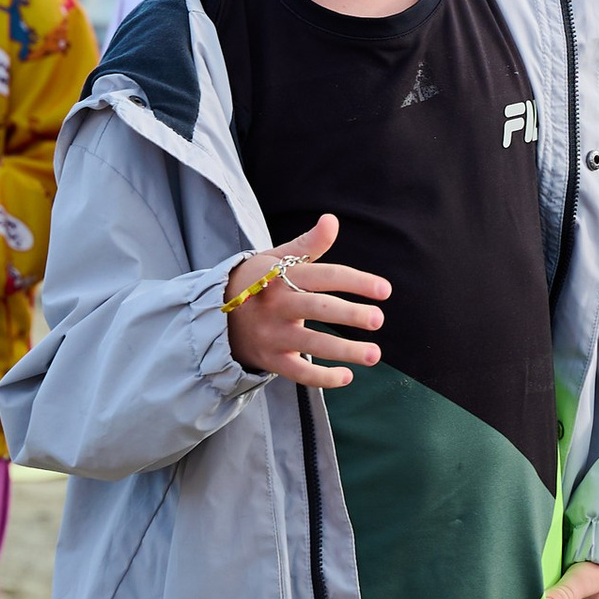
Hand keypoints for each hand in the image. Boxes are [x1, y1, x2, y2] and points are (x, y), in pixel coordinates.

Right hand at [222, 211, 389, 388]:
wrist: (213, 313)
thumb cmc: (256, 282)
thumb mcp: (275, 258)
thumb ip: (308, 244)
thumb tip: (332, 219)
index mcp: (281, 276)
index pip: (324, 276)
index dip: (355, 281)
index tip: (385, 290)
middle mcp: (277, 305)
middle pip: (317, 308)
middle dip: (349, 314)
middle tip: (378, 319)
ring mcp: (272, 334)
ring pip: (311, 344)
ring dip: (345, 350)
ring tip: (375, 354)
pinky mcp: (270, 359)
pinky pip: (298, 373)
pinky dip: (322, 378)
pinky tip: (347, 376)